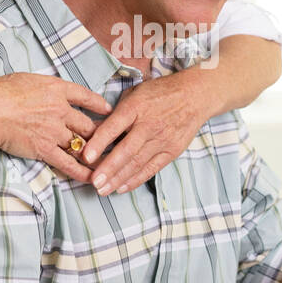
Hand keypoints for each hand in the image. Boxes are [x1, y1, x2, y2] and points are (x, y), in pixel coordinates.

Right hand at [0, 73, 112, 183]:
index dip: (99, 104)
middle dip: (101, 133)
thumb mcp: (25, 79)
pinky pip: (68, 163)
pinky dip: (81, 172)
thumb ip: (40, 87)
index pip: (85, 96)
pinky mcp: (45, 150)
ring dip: (93, 154)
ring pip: (82, 144)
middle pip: (88, 124)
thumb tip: (42, 90)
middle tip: (109, 140)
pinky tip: (91, 177)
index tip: (107, 110)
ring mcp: (54, 131)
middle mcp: (60, 110)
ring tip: (106, 161)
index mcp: (56, 89)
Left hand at [79, 74, 208, 196]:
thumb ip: (116, 112)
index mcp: (135, 107)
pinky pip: (151, 169)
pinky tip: (121, 188)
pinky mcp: (171, 151)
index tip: (86, 156)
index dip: (99, 143)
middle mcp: (148, 125)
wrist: (195, 96)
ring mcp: (161, 140)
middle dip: (108, 168)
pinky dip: (135, 180)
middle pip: (126, 150)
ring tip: (102, 189)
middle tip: (93, 182)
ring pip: (137, 163)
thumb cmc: (160, 93)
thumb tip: (94, 129)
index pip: (114, 127)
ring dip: (118, 178)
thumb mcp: (135, 93)